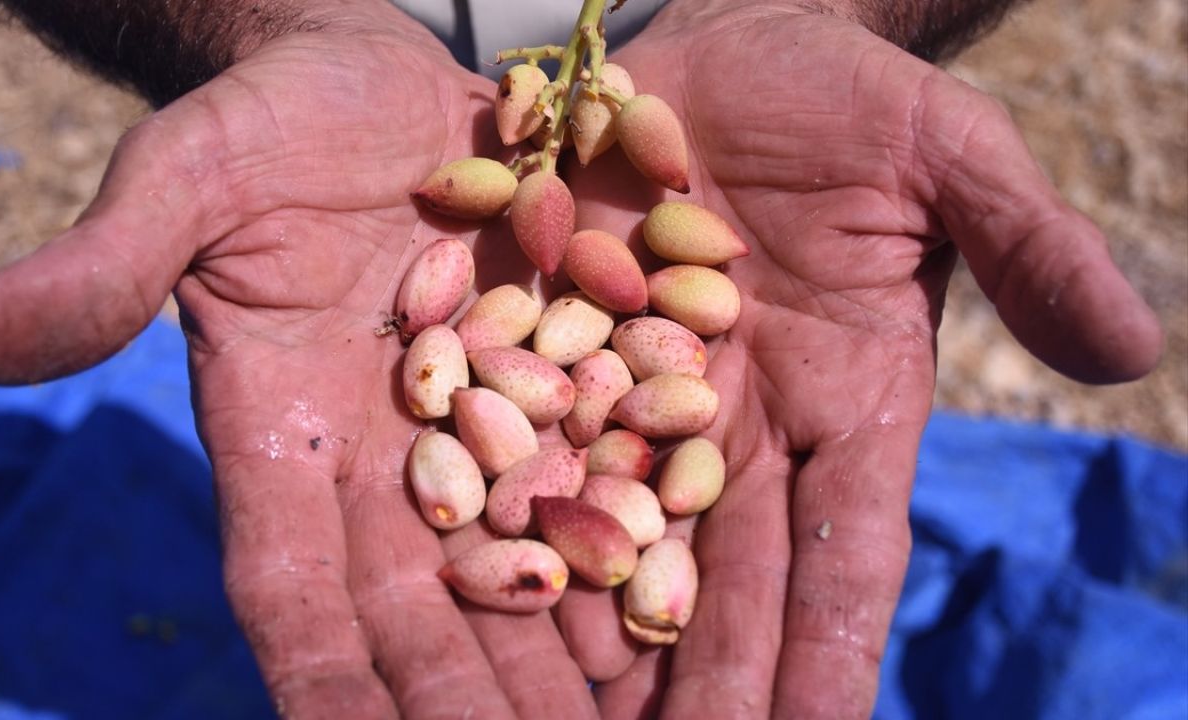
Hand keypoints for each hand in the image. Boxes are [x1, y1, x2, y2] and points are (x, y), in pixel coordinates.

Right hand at [0, 17, 600, 719]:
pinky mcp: (573, 371)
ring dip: (565, 660)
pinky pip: (612, 472)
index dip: (322, 685)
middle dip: (472, 701)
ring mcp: (489, 422)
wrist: (373, 81)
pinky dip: (643, 545)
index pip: (294, 592)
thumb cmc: (264, 122)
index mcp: (283, 433)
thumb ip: (107, 263)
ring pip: (527, 565)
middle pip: (426, 610)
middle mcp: (389, 455)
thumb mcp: (187, 178)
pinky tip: (684, 612)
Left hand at [556, 4, 1161, 716]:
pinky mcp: (555, 346)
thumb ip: (1027, 244)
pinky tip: (495, 601)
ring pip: (628, 538)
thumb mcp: (945, 153)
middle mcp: (746, 421)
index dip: (833, 647)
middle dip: (712, 680)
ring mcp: (645, 392)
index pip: (848, 548)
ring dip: (610, 640)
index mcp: (853, 397)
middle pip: (732, 575)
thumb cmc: (843, 97)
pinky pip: (537, 449)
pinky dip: (521, 525)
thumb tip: (1129, 350)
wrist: (719, 53)